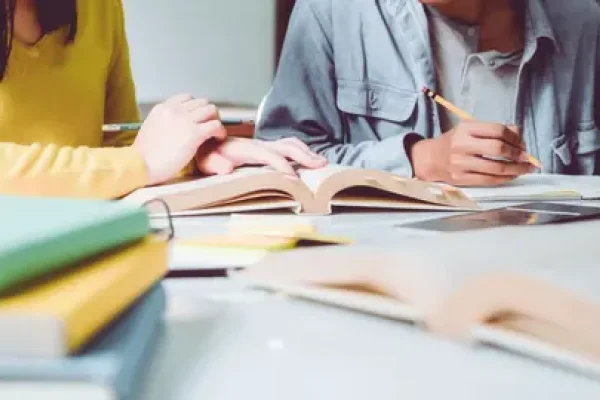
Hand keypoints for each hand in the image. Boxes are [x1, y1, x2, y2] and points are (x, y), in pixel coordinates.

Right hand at [132, 94, 226, 184]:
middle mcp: (174, 110)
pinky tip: (218, 139)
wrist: (140, 165)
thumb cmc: (144, 156)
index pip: (187, 98)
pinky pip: (216, 125)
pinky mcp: (194, 134)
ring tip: (215, 134)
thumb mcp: (151, 129)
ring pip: (211, 110)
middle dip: (209, 114)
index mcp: (163, 108)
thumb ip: (163, 123)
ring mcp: (185, 120)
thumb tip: (171, 126)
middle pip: (202, 102)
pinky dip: (220, 132)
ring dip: (216, 121)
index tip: (199, 119)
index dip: (196, 108)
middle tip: (210, 127)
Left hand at [194, 137, 327, 174]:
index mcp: (247, 149)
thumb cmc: (206, 155)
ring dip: (306, 152)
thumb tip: (227, 168)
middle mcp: (258, 145)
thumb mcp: (206, 161)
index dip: (282, 166)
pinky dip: (301, 151)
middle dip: (305, 156)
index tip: (294, 179)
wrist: (204, 142)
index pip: (270, 156)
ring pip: (290, 144)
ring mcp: (263, 145)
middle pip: (287, 146)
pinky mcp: (264, 148)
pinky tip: (309, 159)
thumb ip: (215, 164)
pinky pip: (286, 147)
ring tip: (322, 162)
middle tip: (322, 165)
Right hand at [410, 121, 534, 185]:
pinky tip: (512, 176)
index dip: (514, 137)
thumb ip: (493, 130)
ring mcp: (460, 163)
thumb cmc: (454, 142)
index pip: (497, 130)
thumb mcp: (469, 129)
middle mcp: (462, 145)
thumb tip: (519, 136)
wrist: (431, 159)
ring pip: (495, 167)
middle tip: (526, 157)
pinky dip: (504, 178)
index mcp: (465, 129)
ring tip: (525, 168)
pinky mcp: (461, 179)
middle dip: (517, 154)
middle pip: (497, 149)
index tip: (522, 143)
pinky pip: (488, 180)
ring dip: (515, 169)